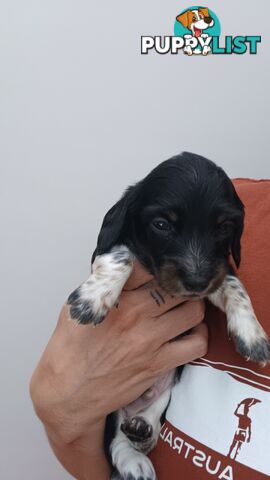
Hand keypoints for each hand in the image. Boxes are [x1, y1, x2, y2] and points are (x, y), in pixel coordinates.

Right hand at [30, 261, 206, 447]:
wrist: (69, 394)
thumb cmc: (70, 350)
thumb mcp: (76, 306)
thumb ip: (102, 284)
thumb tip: (124, 267)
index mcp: (114, 297)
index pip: (147, 266)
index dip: (155, 263)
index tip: (156, 267)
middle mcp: (135, 315)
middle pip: (177, 286)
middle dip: (179, 283)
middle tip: (177, 286)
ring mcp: (150, 341)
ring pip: (193, 311)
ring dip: (193, 305)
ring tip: (184, 305)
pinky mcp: (160, 364)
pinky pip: (196, 344)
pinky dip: (199, 334)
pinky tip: (189, 331)